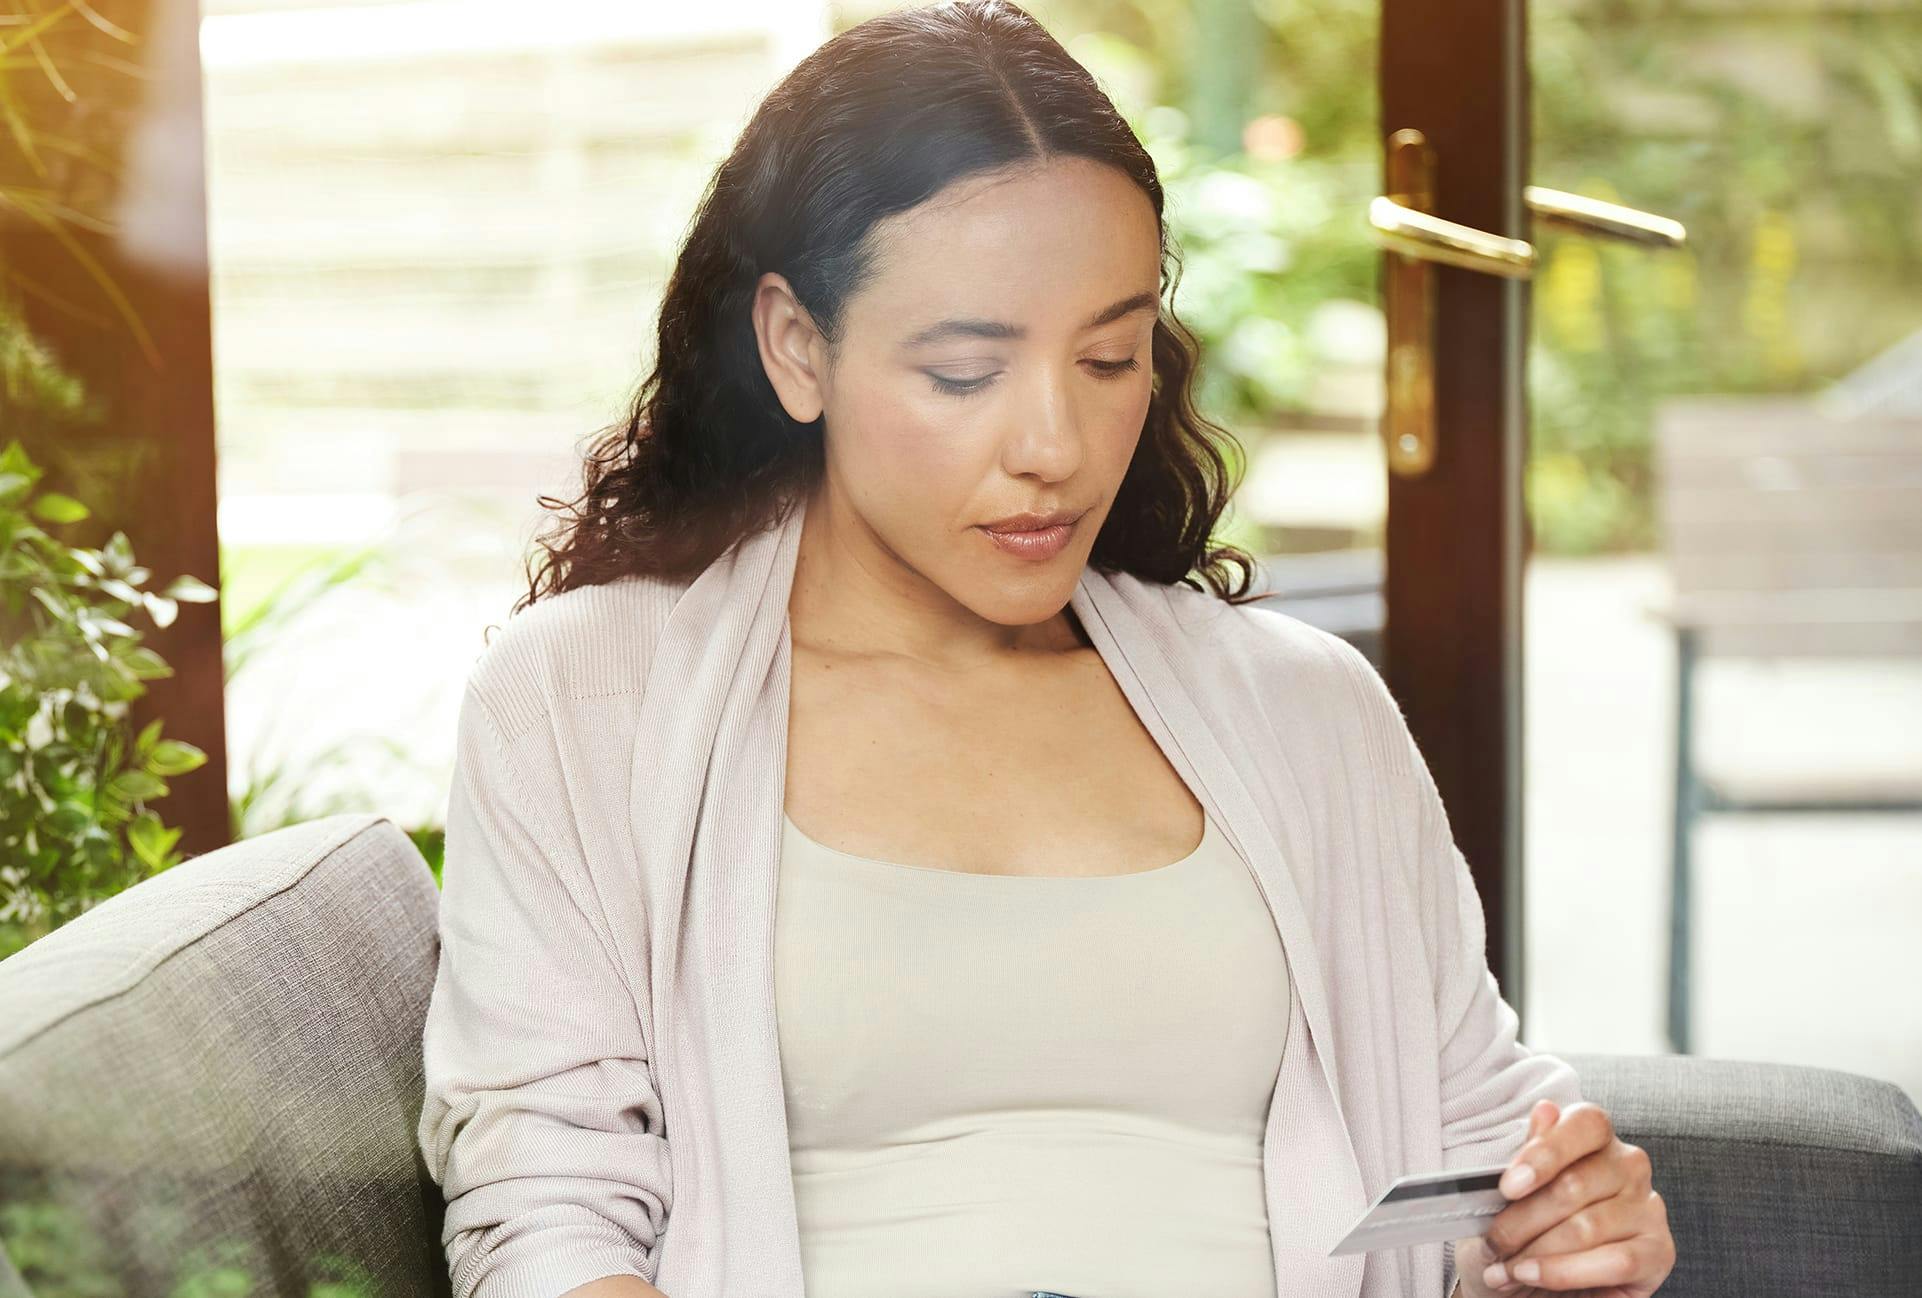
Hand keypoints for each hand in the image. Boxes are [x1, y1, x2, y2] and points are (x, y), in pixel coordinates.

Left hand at [1452, 1099, 1673, 1297]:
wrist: (1538, 1280)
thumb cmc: (1529, 1227)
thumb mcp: (1517, 1190)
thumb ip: (1533, 1151)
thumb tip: (1545, 1110)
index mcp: (1596, 1138)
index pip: (1585, 1123)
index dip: (1545, 1152)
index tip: (1507, 1187)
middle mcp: (1629, 1165)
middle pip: (1574, 1184)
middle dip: (1521, 1222)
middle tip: (1491, 1245)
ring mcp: (1648, 1207)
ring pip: (1588, 1227)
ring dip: (1537, 1254)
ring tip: (1505, 1271)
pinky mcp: (1659, 1251)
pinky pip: (1615, 1262)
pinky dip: (1566, 1273)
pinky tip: (1535, 1277)